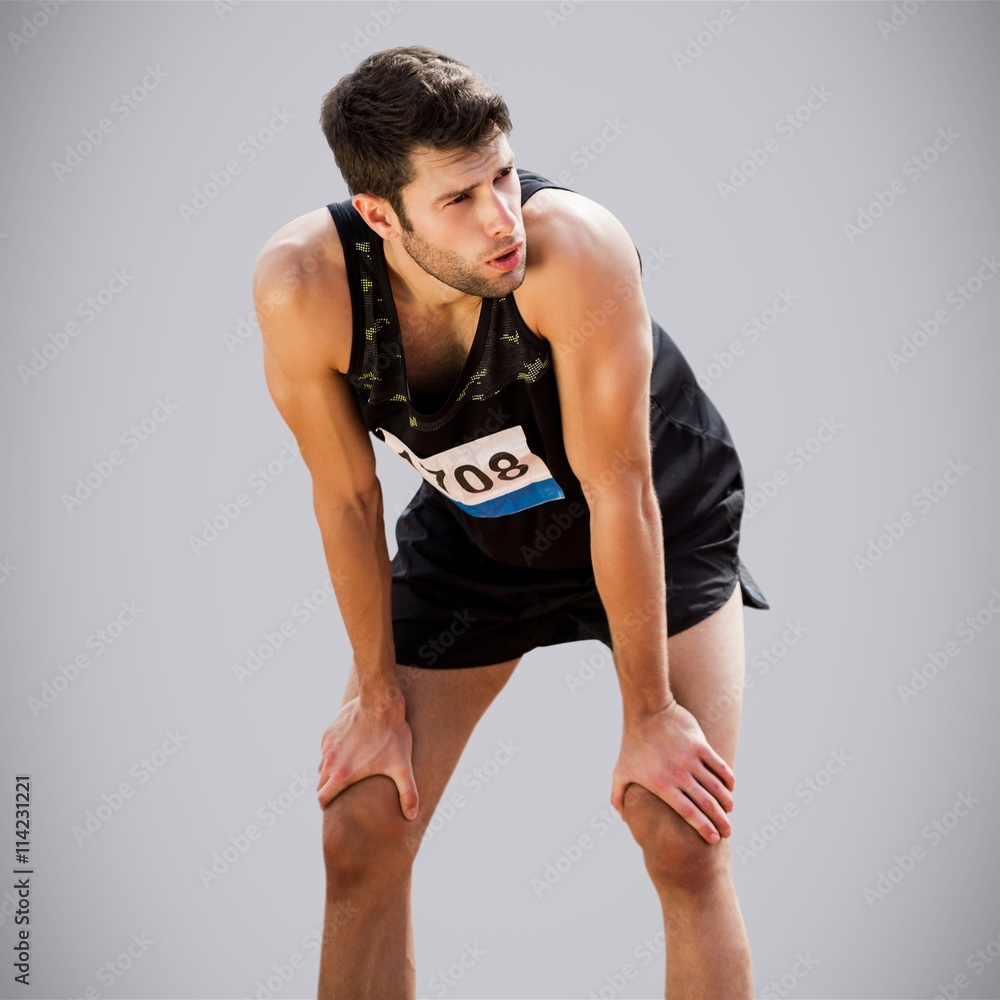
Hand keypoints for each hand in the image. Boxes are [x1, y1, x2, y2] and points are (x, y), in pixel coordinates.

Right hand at [316, 685, 418, 818]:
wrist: (380, 703)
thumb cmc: (392, 736)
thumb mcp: (402, 767)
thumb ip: (408, 793)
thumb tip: (412, 816)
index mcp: (342, 775)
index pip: (322, 798)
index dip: (326, 805)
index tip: (333, 808)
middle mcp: (329, 761)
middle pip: (320, 783)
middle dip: (328, 790)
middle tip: (342, 792)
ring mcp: (327, 745)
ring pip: (322, 765)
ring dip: (330, 771)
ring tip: (347, 771)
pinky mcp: (329, 731)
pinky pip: (325, 748)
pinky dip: (332, 753)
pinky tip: (348, 750)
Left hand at [610, 699, 734, 843]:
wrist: (646, 710)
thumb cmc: (632, 742)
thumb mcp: (620, 771)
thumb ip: (618, 796)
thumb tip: (622, 817)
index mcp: (662, 785)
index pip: (688, 813)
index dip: (703, 827)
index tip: (713, 839)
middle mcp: (679, 775)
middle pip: (706, 804)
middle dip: (720, 821)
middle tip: (728, 831)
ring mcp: (691, 759)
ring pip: (716, 787)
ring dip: (726, 801)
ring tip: (729, 810)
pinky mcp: (700, 745)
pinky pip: (719, 766)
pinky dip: (728, 778)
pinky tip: (730, 787)